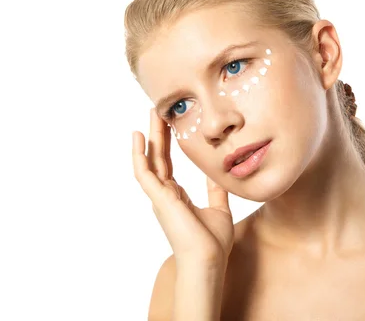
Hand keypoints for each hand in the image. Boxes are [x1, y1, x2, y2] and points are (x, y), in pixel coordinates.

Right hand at [131, 108, 233, 268]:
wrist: (209, 260)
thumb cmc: (213, 242)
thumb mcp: (218, 208)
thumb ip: (215, 191)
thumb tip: (218, 174)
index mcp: (176, 196)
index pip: (168, 163)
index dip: (168, 143)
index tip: (170, 124)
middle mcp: (164, 194)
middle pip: (158, 157)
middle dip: (158, 134)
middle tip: (158, 110)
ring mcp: (160, 197)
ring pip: (150, 160)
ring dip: (150, 137)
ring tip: (151, 115)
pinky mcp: (159, 199)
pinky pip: (144, 173)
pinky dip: (139, 155)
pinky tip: (138, 136)